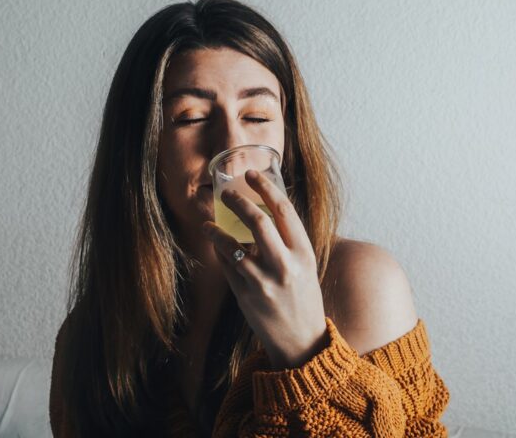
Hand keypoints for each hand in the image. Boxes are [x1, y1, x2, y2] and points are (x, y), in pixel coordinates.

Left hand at [201, 169, 328, 369]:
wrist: (301, 341)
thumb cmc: (303, 297)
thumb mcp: (306, 265)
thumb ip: (288, 240)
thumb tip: (264, 209)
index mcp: (304, 253)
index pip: (284, 210)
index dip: (266, 188)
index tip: (252, 175)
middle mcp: (286, 265)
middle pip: (258, 221)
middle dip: (238, 202)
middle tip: (226, 194)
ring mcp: (264, 281)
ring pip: (234, 244)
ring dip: (217, 230)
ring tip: (209, 224)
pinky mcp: (246, 295)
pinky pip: (227, 266)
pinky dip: (220, 252)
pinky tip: (217, 247)